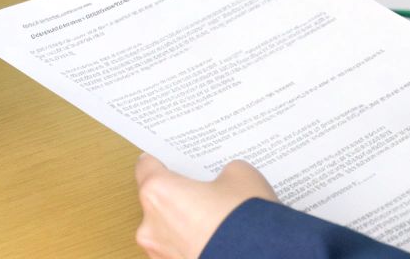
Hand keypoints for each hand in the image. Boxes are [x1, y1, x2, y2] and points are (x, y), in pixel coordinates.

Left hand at [133, 153, 276, 258]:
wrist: (263, 258)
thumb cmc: (245, 219)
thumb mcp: (240, 175)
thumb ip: (223, 172)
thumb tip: (226, 180)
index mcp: (158, 192)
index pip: (146, 167)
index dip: (161, 161)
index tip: (168, 160)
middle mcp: (151, 226)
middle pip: (157, 201)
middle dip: (179, 196)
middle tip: (204, 190)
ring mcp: (161, 254)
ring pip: (169, 230)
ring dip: (186, 224)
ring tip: (217, 218)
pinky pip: (182, 250)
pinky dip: (196, 244)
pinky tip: (220, 238)